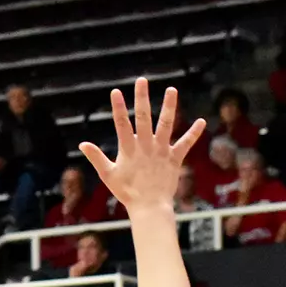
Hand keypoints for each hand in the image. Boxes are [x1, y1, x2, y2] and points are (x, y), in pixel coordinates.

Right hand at [77, 79, 205, 213]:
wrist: (149, 206)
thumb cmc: (127, 192)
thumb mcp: (108, 175)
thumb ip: (96, 158)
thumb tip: (83, 144)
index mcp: (129, 149)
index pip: (122, 124)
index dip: (118, 107)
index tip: (116, 92)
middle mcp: (146, 146)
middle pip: (144, 117)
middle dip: (142, 98)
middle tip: (142, 80)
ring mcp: (162, 150)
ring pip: (166, 124)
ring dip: (169, 106)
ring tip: (171, 90)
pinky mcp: (175, 158)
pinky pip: (186, 143)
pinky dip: (194, 133)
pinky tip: (202, 121)